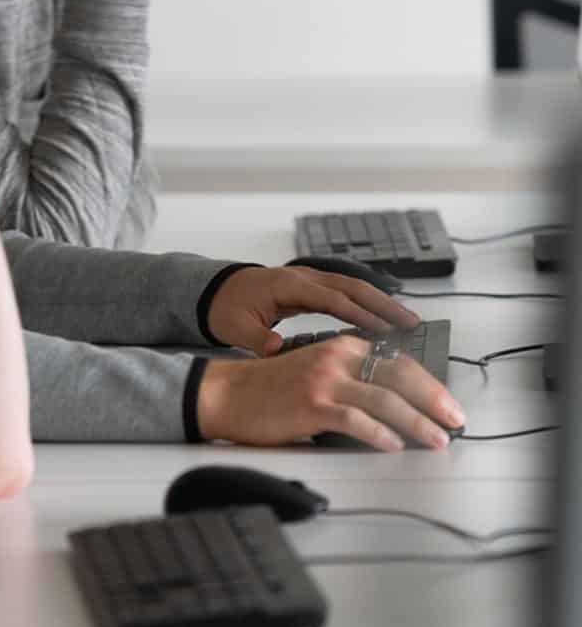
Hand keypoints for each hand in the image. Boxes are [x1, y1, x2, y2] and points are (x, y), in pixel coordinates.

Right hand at [196, 337, 465, 450]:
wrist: (228, 393)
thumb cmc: (271, 387)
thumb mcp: (317, 369)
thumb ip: (351, 378)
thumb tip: (395, 404)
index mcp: (340, 345)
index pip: (398, 361)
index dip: (429, 383)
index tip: (447, 403)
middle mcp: (335, 358)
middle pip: (399, 376)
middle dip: (433, 400)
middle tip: (455, 420)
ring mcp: (324, 381)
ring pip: (384, 400)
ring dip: (417, 423)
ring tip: (436, 439)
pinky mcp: (311, 405)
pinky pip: (355, 421)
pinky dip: (379, 434)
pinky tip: (393, 445)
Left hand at [206, 265, 419, 356]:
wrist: (213, 290)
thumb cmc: (224, 308)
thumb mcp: (235, 327)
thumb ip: (256, 339)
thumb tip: (275, 349)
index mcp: (287, 285)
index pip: (331, 298)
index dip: (360, 313)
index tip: (385, 330)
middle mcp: (302, 277)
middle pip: (351, 286)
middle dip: (383, 303)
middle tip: (412, 322)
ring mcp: (307, 280)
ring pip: (352, 287)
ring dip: (380, 302)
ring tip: (408, 321)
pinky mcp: (309, 287)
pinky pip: (344, 293)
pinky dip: (365, 304)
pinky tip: (382, 320)